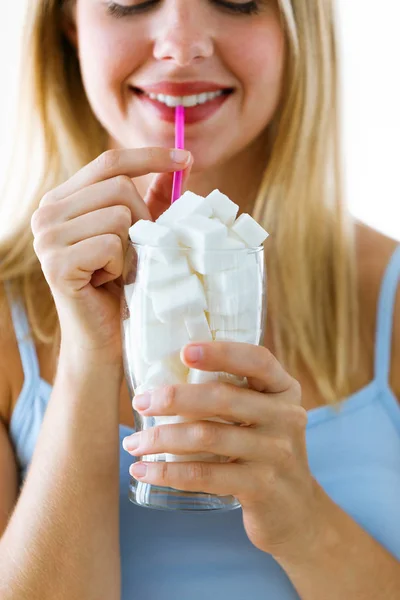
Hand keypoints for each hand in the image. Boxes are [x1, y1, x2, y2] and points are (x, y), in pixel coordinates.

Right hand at [31, 148, 191, 360]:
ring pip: (118, 215)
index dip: (151, 156)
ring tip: (119, 270)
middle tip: (136, 252)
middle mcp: (47, 213)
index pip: (110, 161)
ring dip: (132, 247)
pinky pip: (110, 244)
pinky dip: (121, 266)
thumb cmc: (122, 286)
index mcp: (64, 200)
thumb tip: (179, 164)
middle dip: (142, 220)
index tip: (188, 159)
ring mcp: (47, 238)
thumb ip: (153, 201)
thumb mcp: (140, 236)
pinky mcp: (56, 264)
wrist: (104, 338)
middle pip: (118, 187)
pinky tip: (109, 282)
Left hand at [123, 342, 323, 559]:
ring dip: (161, 438)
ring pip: (207, 437)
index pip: (256, 360)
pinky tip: (143, 471)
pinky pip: (204, 475)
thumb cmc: (264, 451)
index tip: (184, 350)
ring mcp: (276, 452)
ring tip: (133, 443)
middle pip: (223, 398)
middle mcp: (285, 416)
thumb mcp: (263, 416)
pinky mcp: (261, 486)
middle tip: (139, 402)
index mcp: (283, 390)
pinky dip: (168, 473)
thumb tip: (166, 380)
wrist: (295, 510)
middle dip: (173, 398)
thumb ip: (233, 395)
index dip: (221, 352)